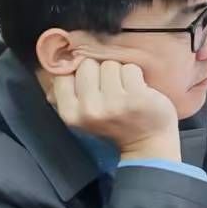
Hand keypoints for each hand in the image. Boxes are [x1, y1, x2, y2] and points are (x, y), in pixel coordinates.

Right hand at [43, 58, 179, 160]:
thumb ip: (67, 94)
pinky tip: (138, 90)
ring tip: (125, 91)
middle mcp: (90, 109)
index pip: (63, 74)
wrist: (147, 144)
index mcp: (71, 114)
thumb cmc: (114, 124)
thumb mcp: (82, 115)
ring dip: (119, 73)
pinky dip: (136, 75)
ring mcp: (114, 103)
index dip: (78, 73)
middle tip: (111, 89)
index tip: (91, 84)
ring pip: (110, 64)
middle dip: (100, 72)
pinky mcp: (137, 97)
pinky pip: (130, 68)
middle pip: (87, 64)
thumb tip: (59, 63)